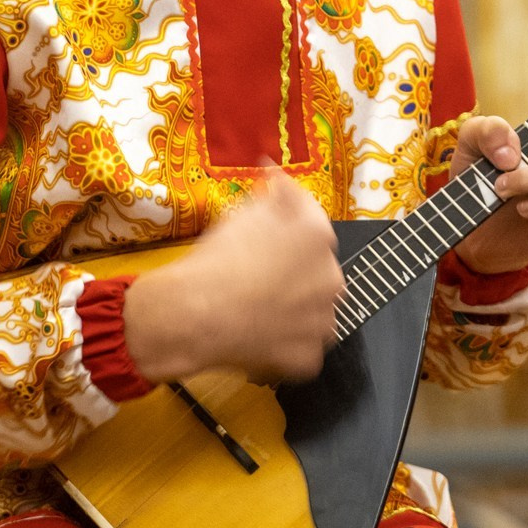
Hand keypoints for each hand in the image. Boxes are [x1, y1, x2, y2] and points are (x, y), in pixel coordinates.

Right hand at [121, 172, 342, 382]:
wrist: (196, 313)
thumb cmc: (217, 258)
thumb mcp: (244, 209)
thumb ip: (273, 190)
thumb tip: (275, 171)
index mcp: (318, 237)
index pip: (311, 219)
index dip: (287, 219)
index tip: (268, 220)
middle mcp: (331, 278)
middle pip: (316, 268)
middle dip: (294, 268)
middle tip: (258, 271)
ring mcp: (323, 322)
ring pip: (314, 309)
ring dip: (295, 306)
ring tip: (257, 303)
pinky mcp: (308, 357)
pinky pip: (300, 345)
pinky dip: (285, 340)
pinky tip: (257, 331)